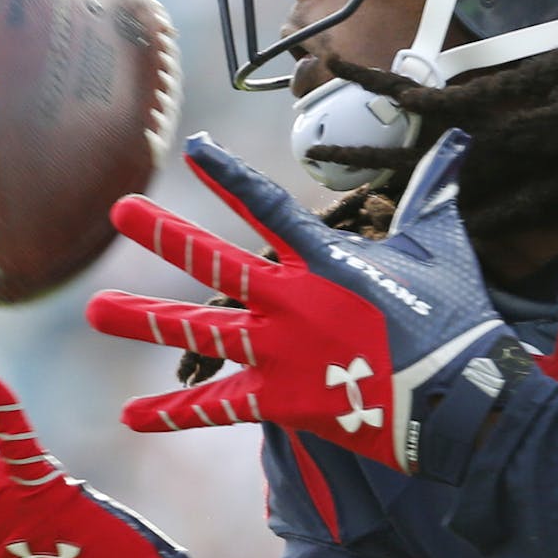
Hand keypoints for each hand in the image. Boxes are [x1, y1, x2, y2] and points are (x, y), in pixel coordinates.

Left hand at [88, 129, 532, 483]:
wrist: (463, 398)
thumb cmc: (455, 317)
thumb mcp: (443, 245)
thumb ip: (435, 191)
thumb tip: (459, 140)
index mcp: (325, 257)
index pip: (265, 204)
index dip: (226, 174)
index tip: (192, 150)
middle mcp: (291, 299)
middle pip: (213, 261)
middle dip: (163, 234)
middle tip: (118, 209)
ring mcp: (280, 352)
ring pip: (198, 331)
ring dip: (144, 319)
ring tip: (94, 309)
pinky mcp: (281, 401)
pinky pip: (217, 408)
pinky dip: (174, 414)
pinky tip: (130, 416)